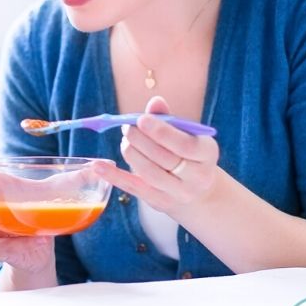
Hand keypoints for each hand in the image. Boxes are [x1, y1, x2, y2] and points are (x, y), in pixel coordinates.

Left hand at [98, 96, 218, 215]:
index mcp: (207, 153)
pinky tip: (98, 165)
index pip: (184, 144)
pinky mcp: (161, 203)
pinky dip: (114, 176)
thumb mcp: (186, 134)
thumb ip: (168, 119)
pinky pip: (134, 188)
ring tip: (125, 141)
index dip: (161, 132)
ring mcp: (180, 194)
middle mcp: (198, 177)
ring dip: (131, 153)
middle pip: (163, 159)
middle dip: (140, 140)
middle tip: (127, 128)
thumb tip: (155, 102)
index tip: (141, 119)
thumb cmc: (187, 153)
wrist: (198, 190)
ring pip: (148, 173)